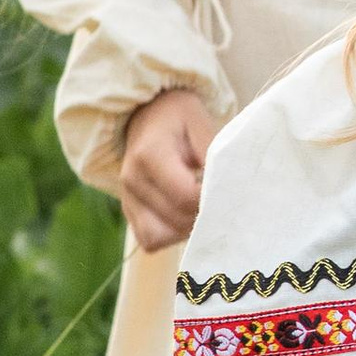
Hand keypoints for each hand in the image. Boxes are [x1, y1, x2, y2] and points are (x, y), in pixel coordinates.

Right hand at [118, 88, 217, 250]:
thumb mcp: (200, 121)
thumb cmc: (178, 117)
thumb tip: (227, 185)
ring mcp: (127, 199)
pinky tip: (185, 217)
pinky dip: (170, 236)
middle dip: (204, 216)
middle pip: (176, 219)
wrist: (148, 115)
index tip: (228, 191)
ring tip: (201, 209)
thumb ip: (212, 153)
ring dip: (186, 230)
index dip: (212, 200)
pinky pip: (149, 240)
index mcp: (149, 155)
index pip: (186, 196)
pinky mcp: (129, 211)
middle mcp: (132, 181)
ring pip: (159, 237)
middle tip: (222, 201)